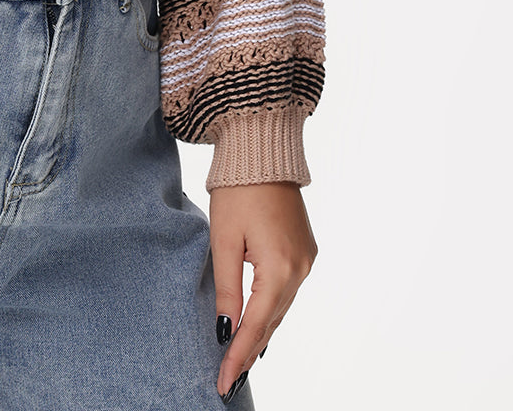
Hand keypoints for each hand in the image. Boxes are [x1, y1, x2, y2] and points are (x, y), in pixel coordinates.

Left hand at [209, 182, 317, 399]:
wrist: (263, 150)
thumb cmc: (238, 190)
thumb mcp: (224, 240)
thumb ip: (227, 288)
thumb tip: (226, 330)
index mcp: (280, 267)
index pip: (256, 325)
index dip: (238, 355)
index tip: (223, 381)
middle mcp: (301, 269)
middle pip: (272, 320)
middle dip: (249, 350)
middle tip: (228, 379)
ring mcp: (307, 260)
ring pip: (281, 307)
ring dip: (261, 332)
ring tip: (239, 359)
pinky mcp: (305, 251)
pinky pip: (286, 291)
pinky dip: (270, 309)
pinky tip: (258, 324)